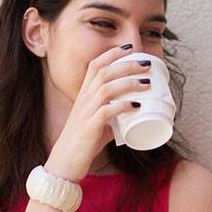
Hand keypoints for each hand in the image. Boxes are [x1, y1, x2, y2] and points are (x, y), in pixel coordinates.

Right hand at [45, 46, 153, 180]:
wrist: (64, 164)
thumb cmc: (82, 144)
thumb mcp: (98, 125)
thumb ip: (113, 117)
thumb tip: (133, 113)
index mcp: (84, 96)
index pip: (94, 66)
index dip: (111, 54)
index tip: (129, 48)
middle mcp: (83, 100)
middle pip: (103, 72)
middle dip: (126, 64)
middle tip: (146, 64)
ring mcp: (85, 113)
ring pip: (106, 88)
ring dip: (128, 83)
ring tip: (147, 83)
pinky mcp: (89, 128)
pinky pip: (106, 112)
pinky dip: (122, 106)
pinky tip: (136, 106)